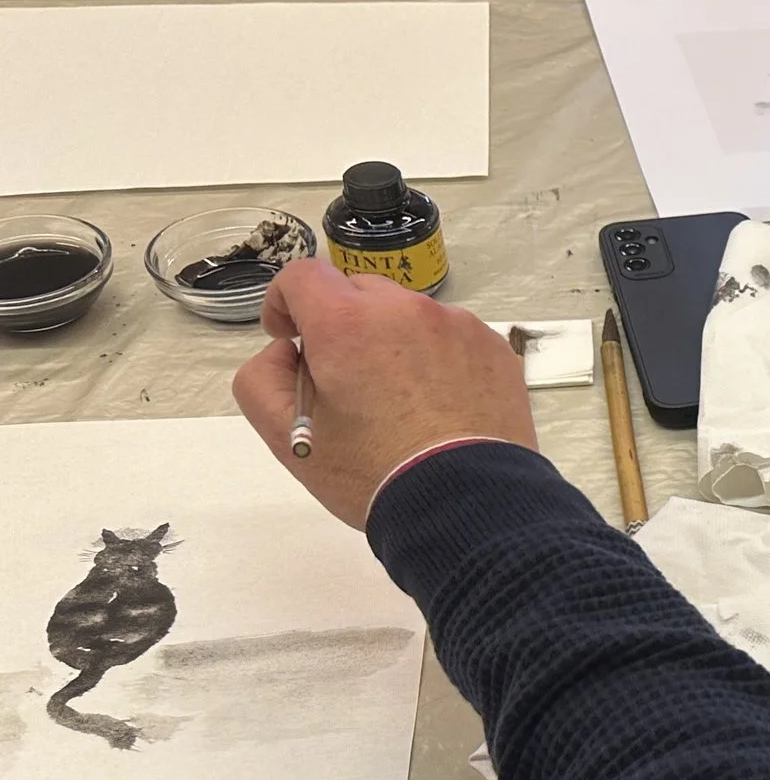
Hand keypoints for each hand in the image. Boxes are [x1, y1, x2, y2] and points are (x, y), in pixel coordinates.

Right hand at [232, 259, 535, 529]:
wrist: (466, 504)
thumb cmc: (372, 472)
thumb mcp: (287, 434)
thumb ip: (262, 376)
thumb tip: (289, 350)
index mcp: (348, 321)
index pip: (303, 275)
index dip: (285, 302)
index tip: (289, 337)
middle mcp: (407, 310)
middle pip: (359, 293)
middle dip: (341, 325)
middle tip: (345, 380)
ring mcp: (459, 326)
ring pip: (409, 315)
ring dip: (392, 341)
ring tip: (398, 399)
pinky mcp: (495, 349)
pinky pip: (452, 337)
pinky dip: (437, 358)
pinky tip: (439, 405)